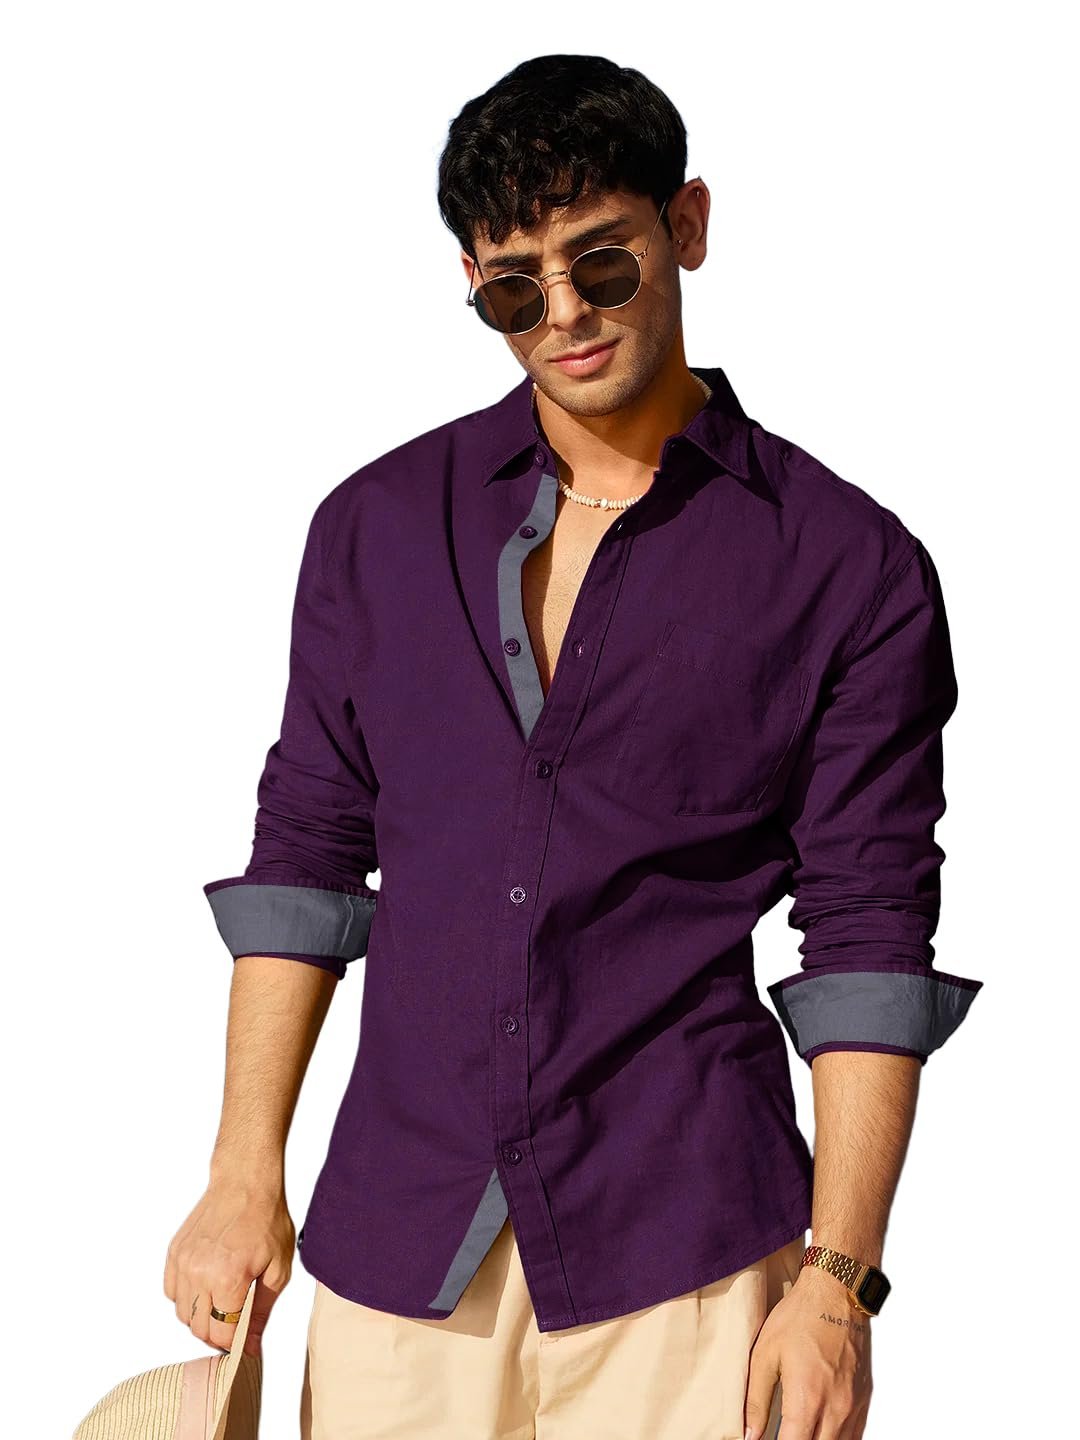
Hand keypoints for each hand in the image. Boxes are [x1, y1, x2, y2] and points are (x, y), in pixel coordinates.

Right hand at [163, 1175, 294, 1358]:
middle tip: (237, 1323)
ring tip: (223, 1301)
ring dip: (202, 1318)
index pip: (222, 1335)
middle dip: (219, 1334)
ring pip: (183, 1314)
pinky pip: (172, 1293)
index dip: (237, 1345)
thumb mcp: (278, 1268)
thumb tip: (252, 1346)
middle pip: (199, 1329)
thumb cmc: (266, 1219)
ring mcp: (183, 1263)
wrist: (245, 1182)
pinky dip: (186, 1299)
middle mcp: (199, 1273)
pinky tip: (207, 1286)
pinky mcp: (174, 1253)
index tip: (246, 1343)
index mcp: (228, 1279)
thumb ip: (261, 1311)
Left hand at [744, 1265, 872, 1439]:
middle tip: (784, 1431)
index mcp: (807, 1399)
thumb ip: (756, 1400)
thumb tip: (749, 1434)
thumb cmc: (800, 1317)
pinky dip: (837, 1439)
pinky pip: (854, 1436)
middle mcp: (835, 1409)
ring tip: (800, 1430)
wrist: (837, 1292)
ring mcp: (854, 1407)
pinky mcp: (864, 1400)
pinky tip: (820, 1430)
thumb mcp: (765, 1354)